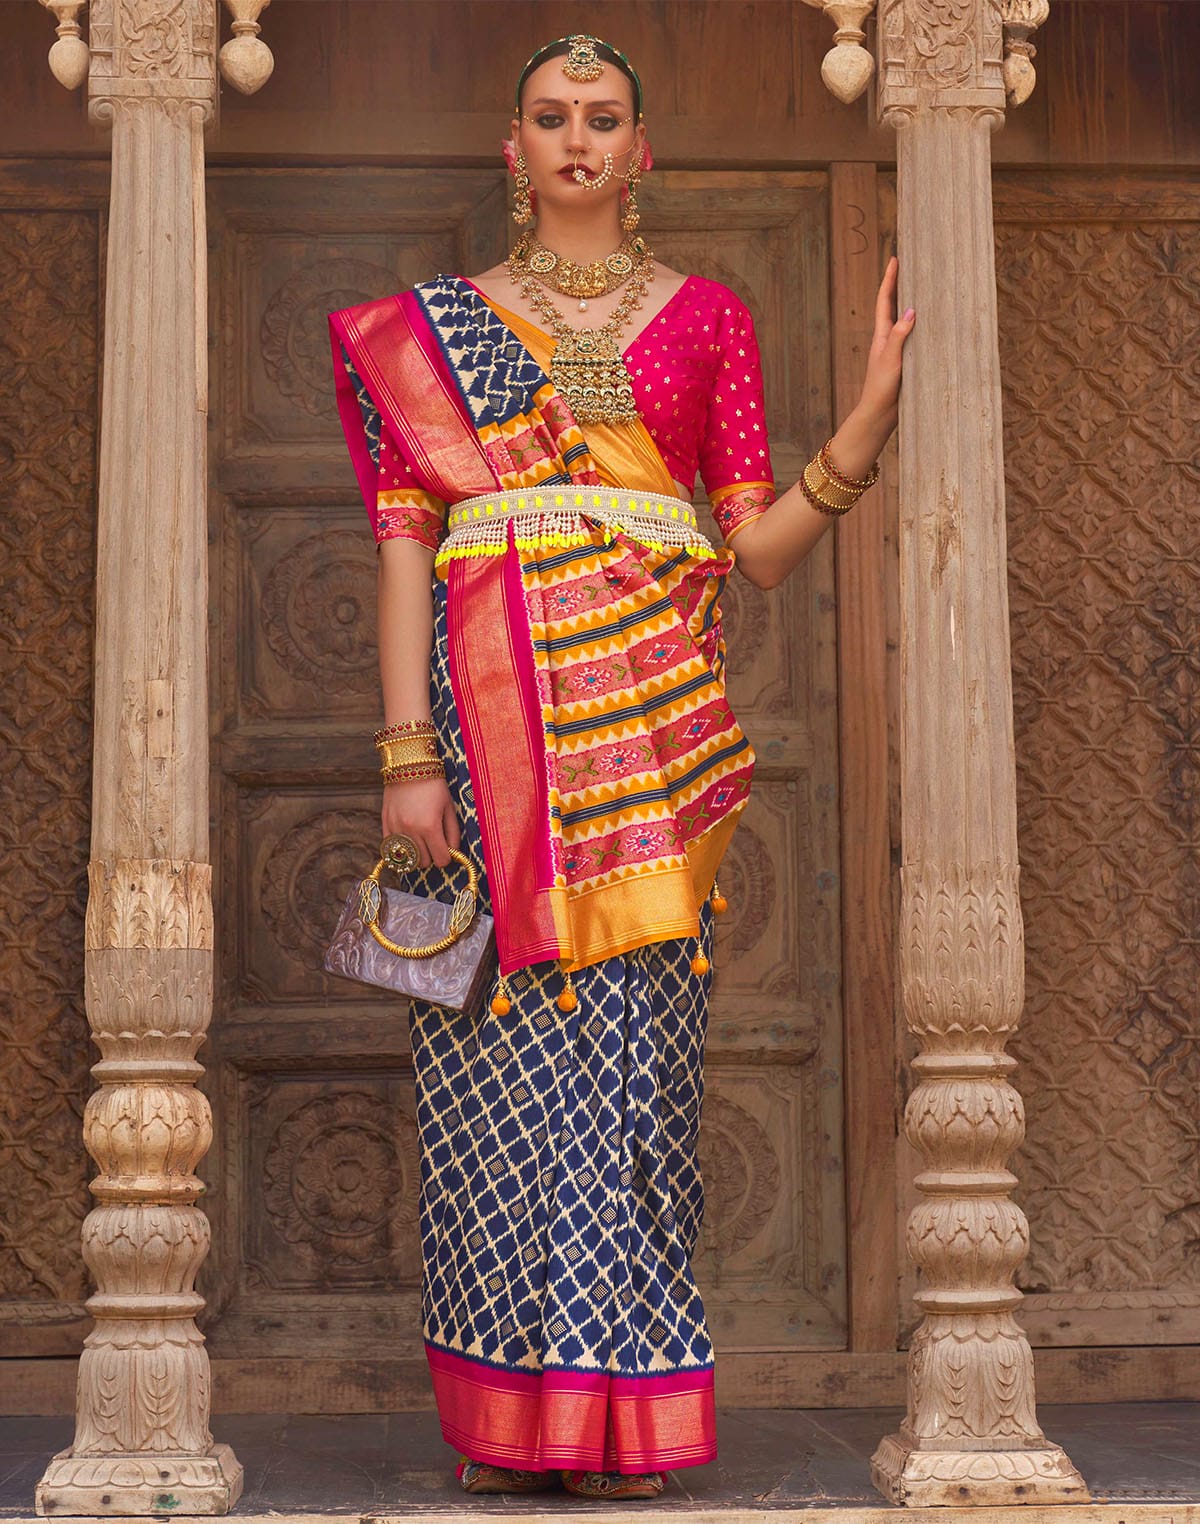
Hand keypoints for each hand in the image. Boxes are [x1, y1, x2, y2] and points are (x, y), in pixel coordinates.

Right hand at [382, 775, 460, 868]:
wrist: (409, 766)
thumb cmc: (434, 786)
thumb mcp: (449, 808)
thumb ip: (453, 833)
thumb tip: (453, 853)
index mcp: (430, 826)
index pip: (441, 860)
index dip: (447, 857)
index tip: (447, 850)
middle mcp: (411, 830)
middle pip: (424, 862)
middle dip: (432, 855)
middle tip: (434, 843)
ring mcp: (396, 828)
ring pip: (408, 859)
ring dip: (417, 854)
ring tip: (422, 841)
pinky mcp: (385, 824)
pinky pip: (392, 849)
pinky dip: (401, 849)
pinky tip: (409, 839)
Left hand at [857, 255, 914, 425]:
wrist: (879, 414)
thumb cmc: (880, 388)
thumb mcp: (890, 359)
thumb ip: (900, 335)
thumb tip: (911, 310)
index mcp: (881, 334)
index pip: (885, 300)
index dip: (889, 279)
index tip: (895, 259)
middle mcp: (888, 338)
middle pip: (894, 305)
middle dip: (901, 285)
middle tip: (911, 265)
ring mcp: (896, 349)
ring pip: (905, 320)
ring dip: (912, 303)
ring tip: (923, 287)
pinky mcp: (905, 361)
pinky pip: (915, 337)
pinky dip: (922, 326)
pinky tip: (932, 324)